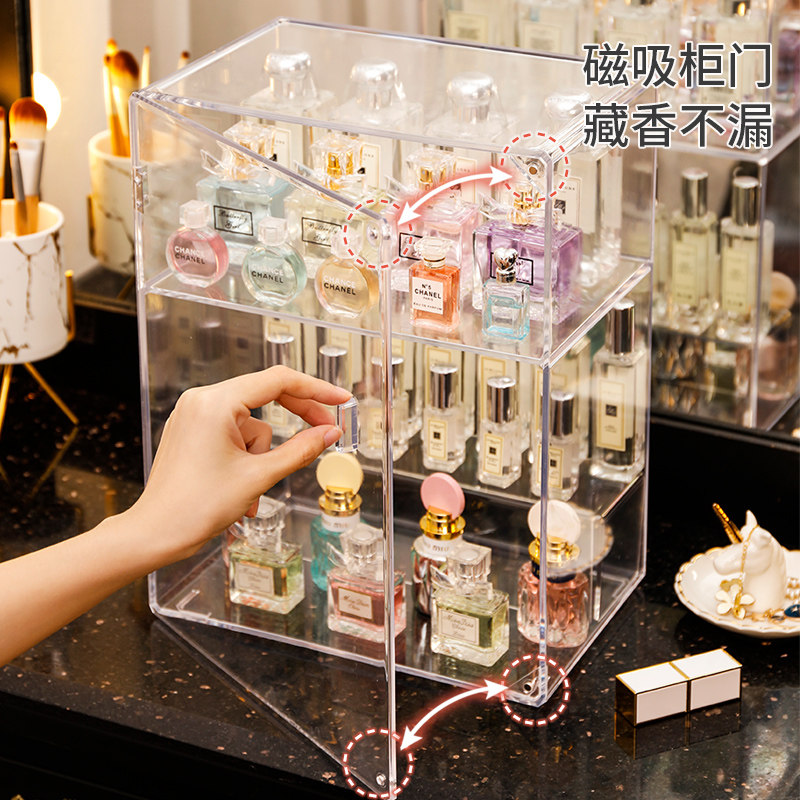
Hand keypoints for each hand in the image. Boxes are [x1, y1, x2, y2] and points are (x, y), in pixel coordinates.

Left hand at [131, 366, 350, 562]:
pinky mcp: (192, 431)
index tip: (340, 399)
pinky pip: (234, 434)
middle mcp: (202, 401)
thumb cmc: (195, 506)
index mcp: (216, 403)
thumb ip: (300, 450)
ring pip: (252, 424)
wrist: (155, 534)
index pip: (278, 381)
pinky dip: (246, 458)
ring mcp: (194, 415)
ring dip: (262, 456)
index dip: (316, 390)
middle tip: (324, 432)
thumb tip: (329, 433)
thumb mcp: (259, 477)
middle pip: (265, 396)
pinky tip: (242, 489)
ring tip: (253, 491)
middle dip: (295, 420)